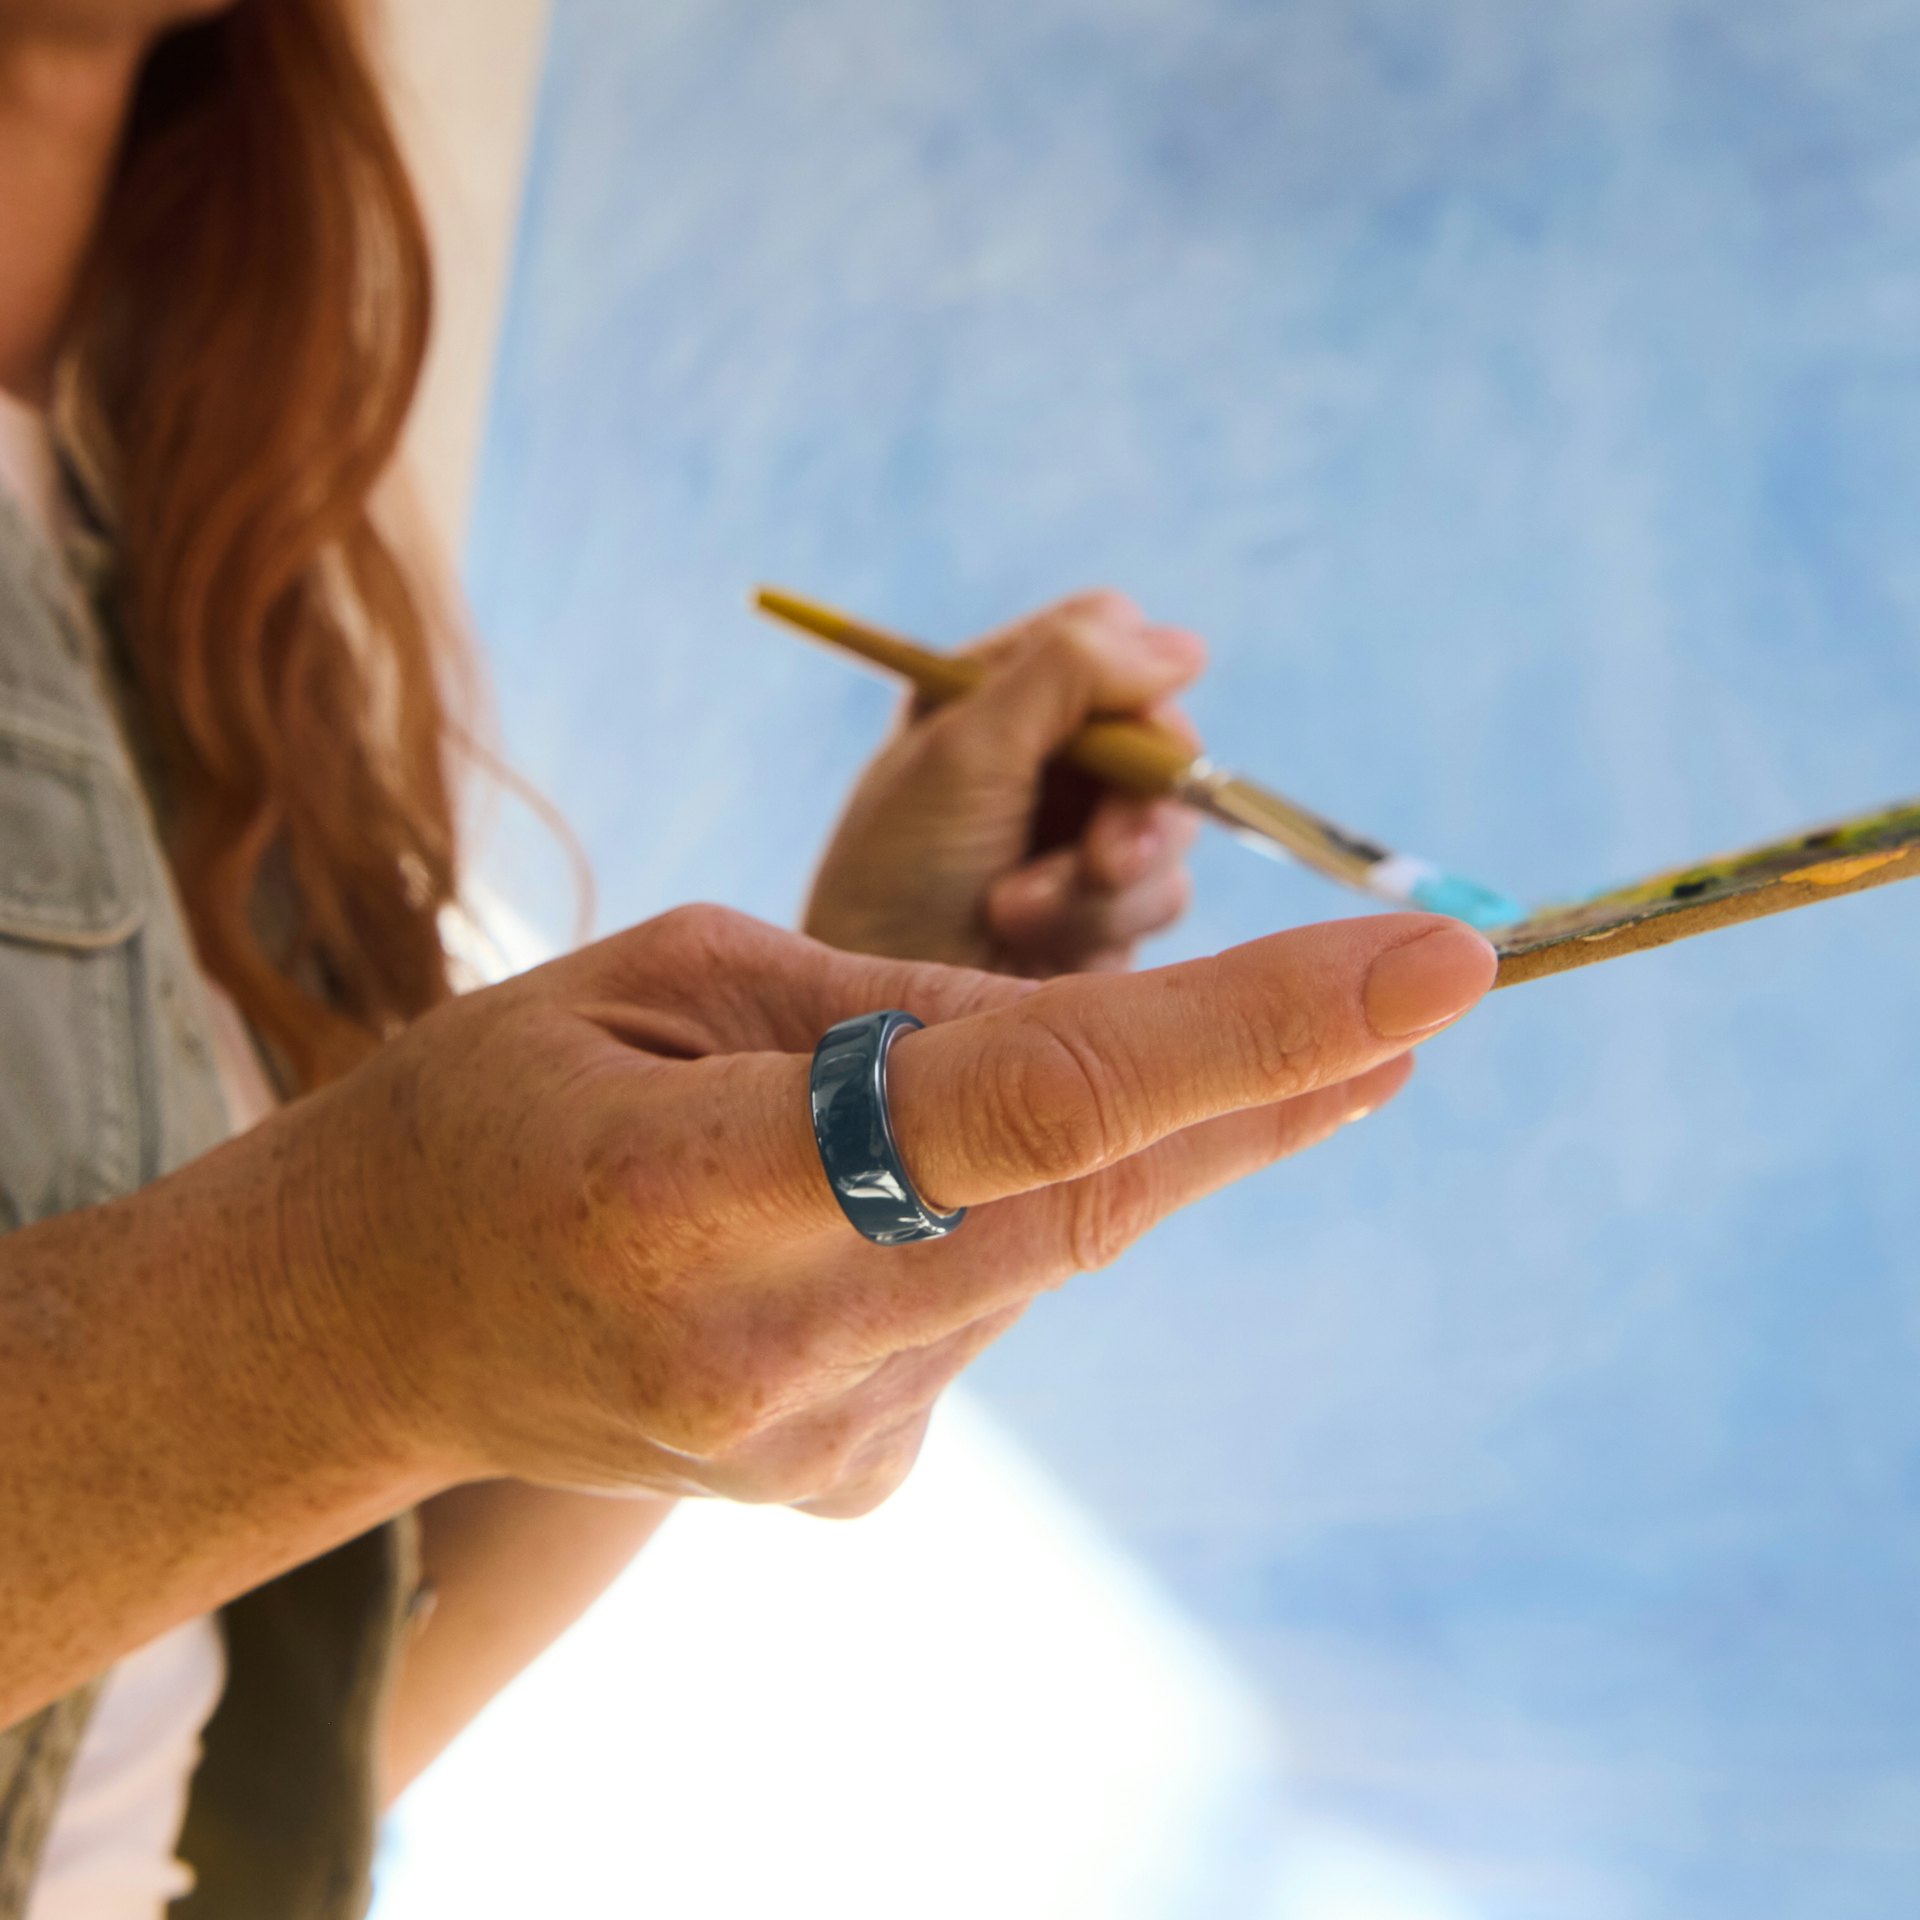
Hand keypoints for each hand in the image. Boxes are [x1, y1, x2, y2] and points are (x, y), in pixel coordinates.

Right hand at [302, 904, 1493, 1517]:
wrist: (369, 1325)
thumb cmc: (497, 1107)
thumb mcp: (669, 972)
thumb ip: (890, 1005)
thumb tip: (1107, 1031)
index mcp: (687, 1197)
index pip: (1032, 1107)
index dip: (1250, 1032)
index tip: (1435, 966)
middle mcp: (767, 1358)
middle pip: (1093, 1197)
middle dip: (1265, 1084)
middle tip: (1422, 989)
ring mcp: (817, 1448)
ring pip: (1054, 1250)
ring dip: (1121, 1137)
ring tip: (1116, 1062)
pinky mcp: (849, 1484)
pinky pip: (993, 1306)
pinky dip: (1013, 1214)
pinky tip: (926, 1184)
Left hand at [805, 591, 1206, 974]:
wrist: (884, 1023)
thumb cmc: (898, 877)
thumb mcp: (965, 753)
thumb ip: (1068, 676)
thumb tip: (1186, 646)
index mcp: (993, 691)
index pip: (1107, 633)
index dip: (1130, 675)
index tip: (1123, 735)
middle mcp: (1044, 754)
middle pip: (1162, 731)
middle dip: (1135, 800)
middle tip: (1104, 859)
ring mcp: (1080, 832)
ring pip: (1173, 819)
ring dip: (1104, 875)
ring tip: (1015, 910)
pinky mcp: (1108, 908)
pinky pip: (1164, 892)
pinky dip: (1103, 919)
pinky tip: (1032, 940)